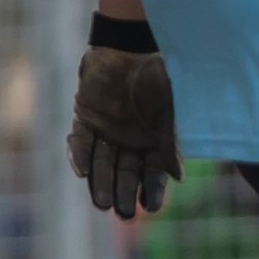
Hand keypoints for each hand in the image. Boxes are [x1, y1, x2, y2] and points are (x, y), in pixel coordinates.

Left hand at [67, 46, 182, 218]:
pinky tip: (82, 172)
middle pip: (124, 173)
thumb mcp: (173, 110)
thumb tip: (178, 177)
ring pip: (101, 163)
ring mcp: (106, 129)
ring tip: (100, 203)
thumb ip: (173, 142)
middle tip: (121, 213)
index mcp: (155, 138)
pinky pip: (81, 141)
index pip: (152, 172)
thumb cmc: (160, 75)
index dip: (151, 190)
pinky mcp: (85, 117)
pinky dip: (80, 155)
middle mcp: (130, 139)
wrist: (131, 45)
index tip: (149, 208)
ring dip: (100, 183)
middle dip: (122, 192)